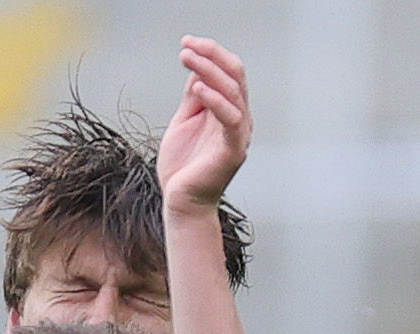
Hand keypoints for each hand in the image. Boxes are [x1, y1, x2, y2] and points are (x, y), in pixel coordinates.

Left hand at [156, 36, 251, 210]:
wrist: (181, 203)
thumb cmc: (182, 168)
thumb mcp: (184, 123)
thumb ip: (194, 98)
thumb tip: (197, 70)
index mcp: (228, 111)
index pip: (227, 73)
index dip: (209, 54)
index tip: (187, 43)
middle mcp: (239, 119)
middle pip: (234, 75)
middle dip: (211, 55)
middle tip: (187, 45)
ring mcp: (238, 134)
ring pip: (233, 92)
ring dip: (209, 70)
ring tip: (187, 58)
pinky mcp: (233, 150)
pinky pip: (230, 119)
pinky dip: (215, 100)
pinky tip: (197, 87)